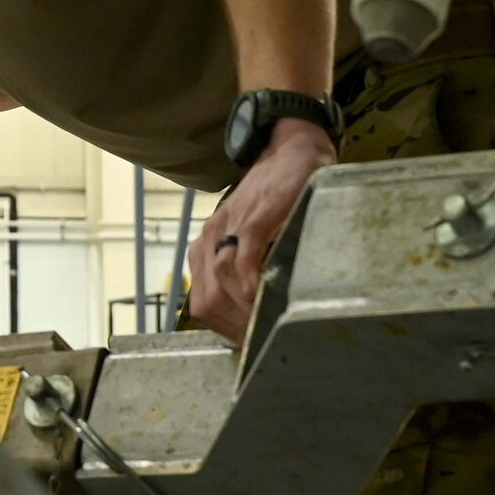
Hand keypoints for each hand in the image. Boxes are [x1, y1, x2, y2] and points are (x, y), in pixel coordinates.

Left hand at [188, 121, 337, 344]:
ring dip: (241, 309)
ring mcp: (230, 225)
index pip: (202, 299)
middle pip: (207, 297)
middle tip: (259, 342)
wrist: (291, 149)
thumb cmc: (276, 197)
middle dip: (233, 325)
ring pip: (220, 279)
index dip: (223, 327)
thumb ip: (247, 265)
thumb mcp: (254, 235)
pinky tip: (261, 296)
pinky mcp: (254, 215)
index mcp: (208, 245)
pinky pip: (242, 253)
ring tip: (263, 328)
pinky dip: (249, 279)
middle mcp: (212, 236)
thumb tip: (257, 310)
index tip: (244, 344)